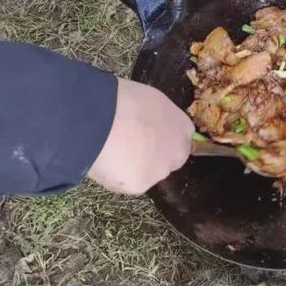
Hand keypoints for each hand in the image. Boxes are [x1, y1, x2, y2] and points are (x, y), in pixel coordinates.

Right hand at [88, 79, 194, 194]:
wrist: (103, 120)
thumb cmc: (123, 100)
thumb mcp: (150, 99)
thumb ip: (157, 116)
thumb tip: (149, 122)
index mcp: (182, 126)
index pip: (180, 136)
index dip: (160, 136)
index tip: (145, 134)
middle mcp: (178, 151)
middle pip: (167, 158)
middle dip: (151, 155)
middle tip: (128, 146)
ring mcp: (160, 171)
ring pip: (148, 173)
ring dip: (134, 167)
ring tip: (111, 152)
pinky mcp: (140, 186)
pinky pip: (129, 183)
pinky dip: (117, 176)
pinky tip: (105, 162)